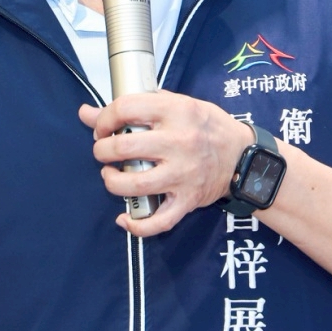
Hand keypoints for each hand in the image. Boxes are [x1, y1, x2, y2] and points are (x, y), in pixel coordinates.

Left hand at [80, 92, 253, 236]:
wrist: (245, 158)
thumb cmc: (208, 127)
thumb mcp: (177, 105)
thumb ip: (135, 106)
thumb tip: (86, 113)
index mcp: (177, 111)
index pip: (127, 108)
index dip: (104, 119)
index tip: (102, 128)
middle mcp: (180, 142)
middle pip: (124, 148)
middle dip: (102, 151)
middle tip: (103, 152)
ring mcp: (184, 174)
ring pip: (135, 184)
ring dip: (112, 182)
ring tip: (110, 176)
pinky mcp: (188, 200)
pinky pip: (159, 221)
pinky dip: (137, 225)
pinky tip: (124, 219)